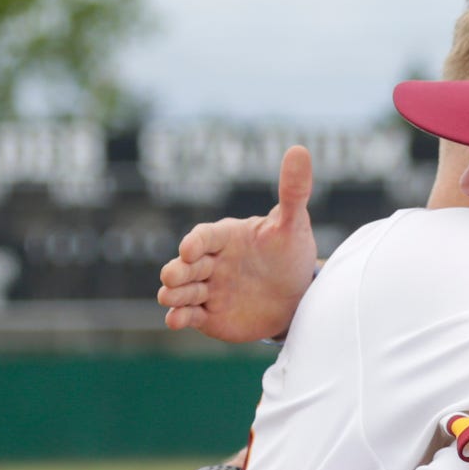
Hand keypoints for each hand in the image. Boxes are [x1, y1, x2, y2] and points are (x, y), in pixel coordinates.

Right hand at [157, 145, 317, 341]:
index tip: (188, 249)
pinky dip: (179, 317)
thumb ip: (293, 191)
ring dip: (173, 293)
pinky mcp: (208, 314)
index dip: (195, 243)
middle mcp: (211, 262)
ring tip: (169, 297)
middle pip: (186, 265)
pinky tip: (174, 319)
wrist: (296, 296)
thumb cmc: (290, 254)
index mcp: (226, 237)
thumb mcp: (294, 224)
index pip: (204, 237)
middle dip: (177, 270)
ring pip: (183, 290)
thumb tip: (299, 150)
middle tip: (171, 276)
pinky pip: (189, 315)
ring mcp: (208, 289)